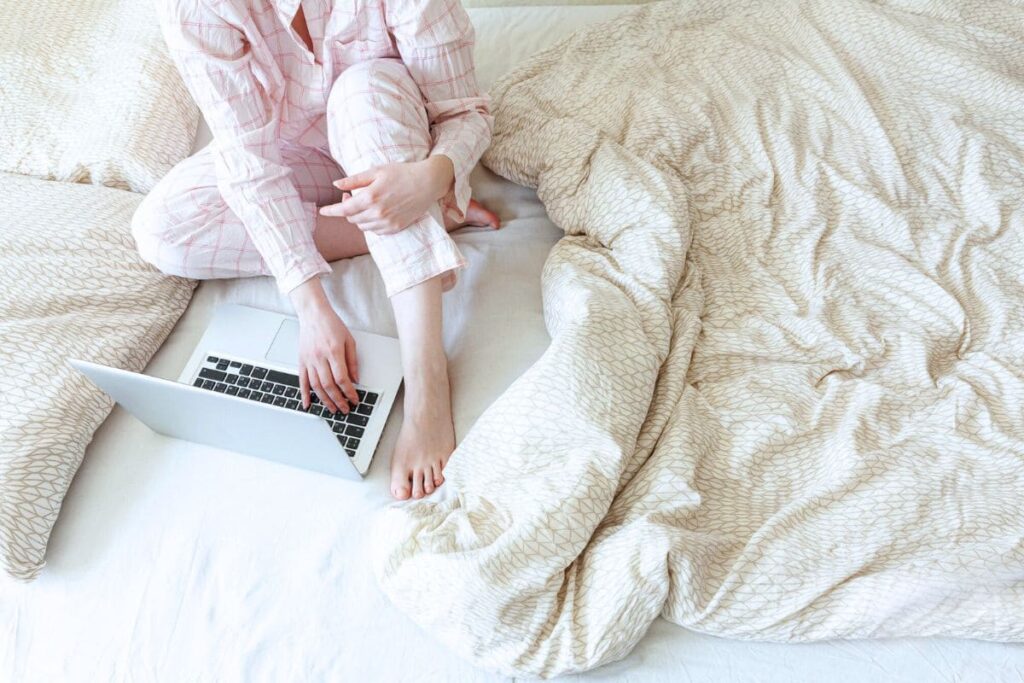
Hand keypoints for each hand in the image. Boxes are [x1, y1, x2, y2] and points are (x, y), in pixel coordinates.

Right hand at [288, 278, 359, 412]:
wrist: (313, 314)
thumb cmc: (332, 325)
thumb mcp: (349, 340)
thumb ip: (353, 361)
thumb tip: (355, 380)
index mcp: (334, 352)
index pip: (342, 378)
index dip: (349, 392)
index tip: (355, 399)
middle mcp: (320, 357)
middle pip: (329, 385)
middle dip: (338, 400)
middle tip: (345, 409)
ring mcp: (309, 360)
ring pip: (316, 386)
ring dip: (324, 400)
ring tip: (333, 409)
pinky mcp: (301, 361)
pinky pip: (302, 381)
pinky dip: (304, 394)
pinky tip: (308, 404)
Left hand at [318, 155, 454, 234]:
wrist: (427, 183)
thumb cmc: (402, 173)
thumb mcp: (376, 171)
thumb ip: (354, 180)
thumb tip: (335, 184)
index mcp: (371, 197)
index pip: (343, 209)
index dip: (331, 211)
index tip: (323, 212)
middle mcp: (378, 213)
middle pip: (352, 219)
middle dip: (347, 209)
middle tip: (350, 196)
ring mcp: (388, 222)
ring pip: (363, 226)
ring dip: (358, 217)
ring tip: (365, 203)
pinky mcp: (396, 228)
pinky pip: (375, 231)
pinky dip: (371, 223)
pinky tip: (376, 212)